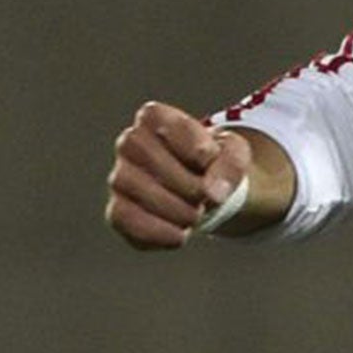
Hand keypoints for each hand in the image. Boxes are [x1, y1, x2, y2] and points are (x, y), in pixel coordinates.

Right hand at [105, 101, 251, 249]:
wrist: (206, 189)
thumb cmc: (216, 161)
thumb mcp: (235, 153)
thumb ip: (231, 165)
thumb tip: (212, 194)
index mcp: (156, 117)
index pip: (168, 126)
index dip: (196, 148)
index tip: (211, 160)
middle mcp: (130, 142)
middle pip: (147, 157)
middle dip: (186, 184)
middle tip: (206, 197)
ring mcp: (119, 176)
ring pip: (133, 188)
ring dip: (174, 209)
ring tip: (195, 215)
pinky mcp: (117, 209)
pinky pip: (124, 219)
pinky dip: (156, 232)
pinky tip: (180, 235)